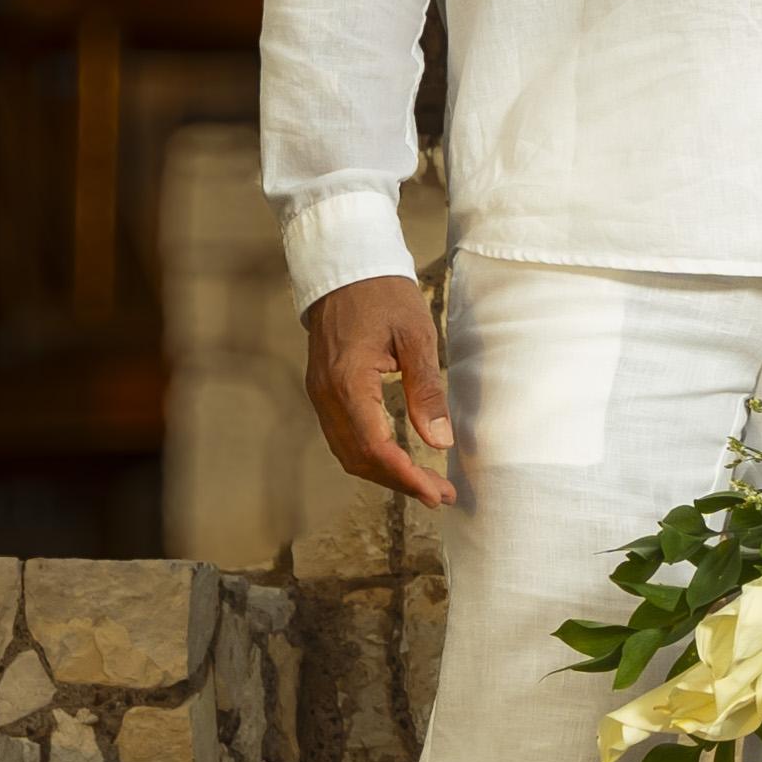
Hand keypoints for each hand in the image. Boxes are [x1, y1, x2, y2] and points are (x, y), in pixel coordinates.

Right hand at [302, 276, 458, 507]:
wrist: (345, 266)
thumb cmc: (384, 294)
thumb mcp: (417, 336)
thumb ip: (426, 391)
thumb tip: (440, 442)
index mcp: (349, 383)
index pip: (375, 448)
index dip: (407, 477)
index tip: (437, 493)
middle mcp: (327, 395)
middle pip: (359, 459)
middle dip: (400, 482)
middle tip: (440, 495)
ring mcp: (321, 394)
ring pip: (348, 453)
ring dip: (384, 473)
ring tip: (423, 484)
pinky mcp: (323, 390)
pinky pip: (342, 436)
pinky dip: (369, 456)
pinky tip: (396, 459)